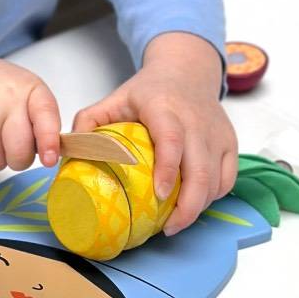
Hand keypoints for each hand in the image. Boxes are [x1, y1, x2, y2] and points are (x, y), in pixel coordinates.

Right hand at [0, 40, 60, 171]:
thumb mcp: (16, 90)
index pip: (48, 118)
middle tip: (1, 140)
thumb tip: (47, 152)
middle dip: (12, 158)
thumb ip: (34, 117)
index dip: (49, 142)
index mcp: (29, 88)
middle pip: (22, 154)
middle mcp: (11, 100)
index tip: (49, 159)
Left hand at [71, 32, 237, 234]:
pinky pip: (227, 179)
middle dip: (187, 205)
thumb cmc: (149, 90)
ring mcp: (216, 133)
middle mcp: (195, 121)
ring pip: (216, 179)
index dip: (166, 169)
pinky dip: (212, 197)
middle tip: (167, 227)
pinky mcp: (230, 142)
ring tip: (175, 221)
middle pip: (200, 169)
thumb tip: (69, 149)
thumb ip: (89, 120)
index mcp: (163, 107)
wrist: (187, 70)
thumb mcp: (114, 98)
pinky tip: (192, 205)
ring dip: (197, 206)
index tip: (159, 195)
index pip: (170, 139)